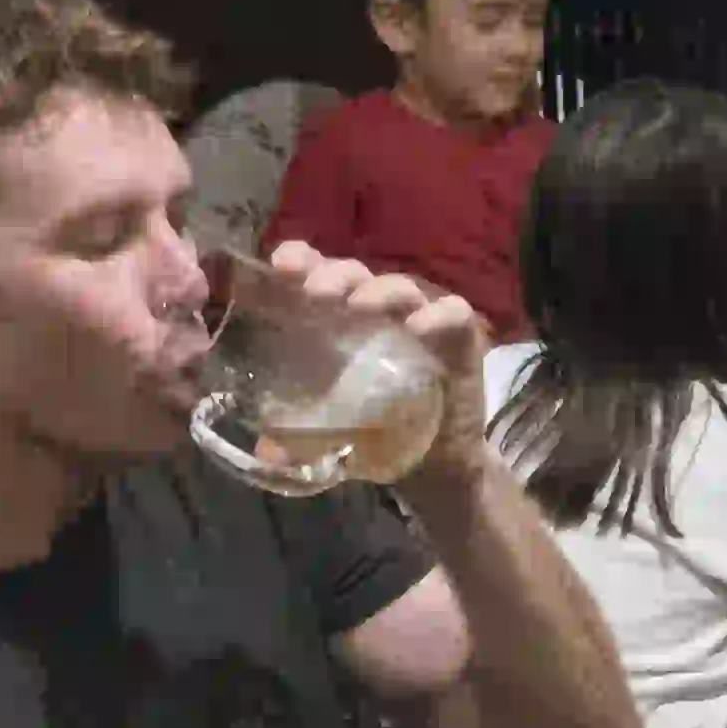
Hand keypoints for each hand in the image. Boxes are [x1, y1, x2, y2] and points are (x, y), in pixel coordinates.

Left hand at [260, 240, 496, 471]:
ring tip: (358, 306)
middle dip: (334, 275)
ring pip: (401, 286)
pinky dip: (436, 315)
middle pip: (356, 274)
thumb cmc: (379, 437)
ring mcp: (422, 324)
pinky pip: (453, 313)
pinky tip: (415, 329)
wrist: (435, 467)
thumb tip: (265, 450)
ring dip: (378, 290)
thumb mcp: (331, 439)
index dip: (301, 260)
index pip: (319, 274)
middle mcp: (379, 314)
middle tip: (315, 293)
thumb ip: (299, 441)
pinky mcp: (460, 341)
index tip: (282, 267)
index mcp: (341, 322)